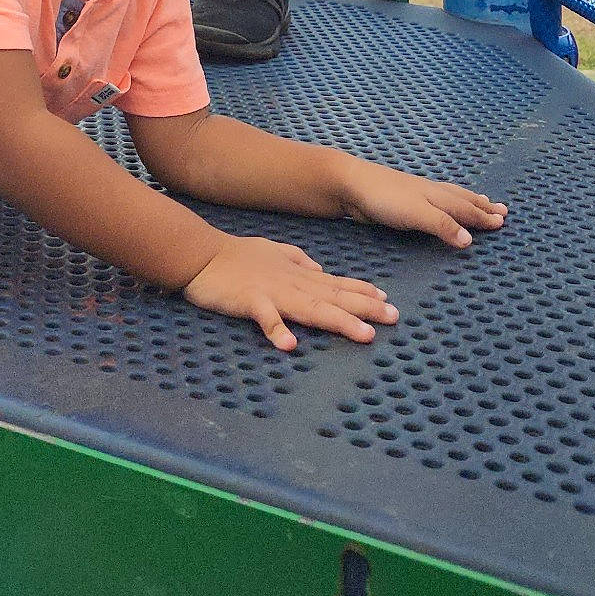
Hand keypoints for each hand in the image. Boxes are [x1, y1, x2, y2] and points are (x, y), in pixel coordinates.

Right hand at [184, 235, 398, 350]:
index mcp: (297, 275)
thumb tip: (319, 268)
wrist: (201, 254)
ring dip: (338, 321)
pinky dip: (277, 330)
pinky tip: (290, 346)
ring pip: (311, 308)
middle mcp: (292, 283)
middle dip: (365, 309)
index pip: (336, 284)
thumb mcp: (273, 250)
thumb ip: (298, 259)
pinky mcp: (249, 301)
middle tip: (393, 318)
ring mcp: (272, 292)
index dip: (363, 292)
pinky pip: (265, 318)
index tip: (388, 301)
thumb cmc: (236, 254)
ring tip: (363, 335)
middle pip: (333, 298)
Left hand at [341, 162, 507, 248]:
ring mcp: (416, 194)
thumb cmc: (384, 198)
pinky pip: (435, 201)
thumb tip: (470, 239)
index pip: (465, 207)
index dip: (483, 216)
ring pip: (449, 196)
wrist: (350, 185)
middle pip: (461, 199)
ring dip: (467, 201)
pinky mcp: (403, 201)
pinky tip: (441, 202)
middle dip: (481, 206)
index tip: (502, 221)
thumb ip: (442, 225)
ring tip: (480, 200)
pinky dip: (447, 202)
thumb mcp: (416, 213)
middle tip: (501, 210)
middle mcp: (430, 192)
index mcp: (436, 195)